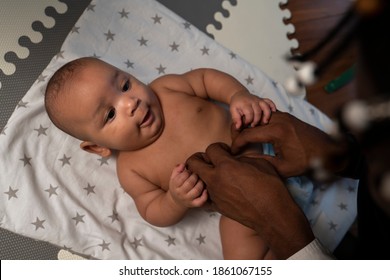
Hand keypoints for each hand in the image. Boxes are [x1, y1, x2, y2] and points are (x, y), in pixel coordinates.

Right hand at [168, 163, 207, 207]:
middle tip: (197, 174)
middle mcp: (181, 193)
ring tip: (201, 180)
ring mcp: (187, 200)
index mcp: (175, 185)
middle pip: (190, 183)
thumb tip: (183, 164)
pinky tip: (206, 190)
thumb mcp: (173, 177)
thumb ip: (177, 169)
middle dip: (195, 176)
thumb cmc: (177, 187)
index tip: (190, 171)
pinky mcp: (194, 204)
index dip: (188, 172)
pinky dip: (205, 196)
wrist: (176, 202)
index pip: (182, 176)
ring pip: (197, 190)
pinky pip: (200, 201)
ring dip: (201, 183)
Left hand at [186, 143, 313, 258]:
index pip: (210, 149)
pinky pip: (205, 196)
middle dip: (199, 158)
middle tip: (210, 160)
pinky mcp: (217, 207)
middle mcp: (216, 179)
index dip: (219, 147)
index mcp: (226, 165)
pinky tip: (221, 190)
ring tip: (218, 176)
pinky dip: (210, 191)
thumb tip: (233, 158)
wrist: (272, 214)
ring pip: (199, 179)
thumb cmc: (270, 186)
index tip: (226, 151)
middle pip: (193, 163)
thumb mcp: (259, 163)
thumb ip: (241, 157)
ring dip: (205, 175)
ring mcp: (214, 194)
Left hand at [230, 91, 275, 128]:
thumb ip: (235, 118)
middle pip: (258, 111)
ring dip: (267, 115)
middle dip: (256, 120)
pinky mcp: (262, 99)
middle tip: (253, 125)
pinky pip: (269, 102)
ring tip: (265, 122)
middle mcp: (253, 101)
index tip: (246, 124)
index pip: (249, 113)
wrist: (239, 94)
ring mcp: (259, 100)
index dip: (248, 121)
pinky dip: (273, 107)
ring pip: (265, 106)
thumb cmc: (236, 104)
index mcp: (245, 103)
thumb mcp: (232, 110)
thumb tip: (238, 127)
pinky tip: (274, 113)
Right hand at [232, 111, 348, 176]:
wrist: (329, 150)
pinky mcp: (287, 116)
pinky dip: (259, 126)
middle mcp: (279, 119)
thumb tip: (245, 159)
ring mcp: (283, 116)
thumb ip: (262, 162)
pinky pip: (267, 118)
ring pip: (258, 119)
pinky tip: (256, 137)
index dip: (237, 144)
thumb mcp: (283, 167)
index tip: (232, 152)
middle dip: (240, 134)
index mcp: (277, 131)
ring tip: (243, 142)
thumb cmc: (308, 161)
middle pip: (251, 123)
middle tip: (234, 146)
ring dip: (249, 129)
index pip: (248, 134)